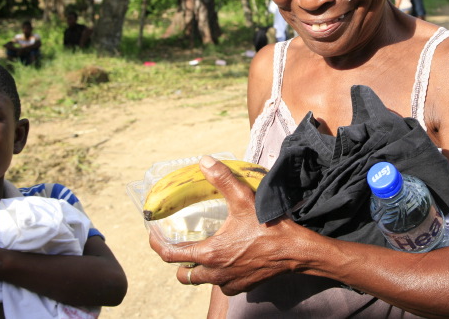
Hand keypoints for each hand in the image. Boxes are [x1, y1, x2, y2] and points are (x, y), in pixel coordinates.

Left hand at [148, 156, 296, 294]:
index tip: (153, 234)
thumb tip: (205, 161)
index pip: (170, 255)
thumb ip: (223, 179)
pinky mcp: (242, 287)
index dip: (157, 244)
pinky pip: (222, 284)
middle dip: (178, 263)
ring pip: (202, 281)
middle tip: (181, 246)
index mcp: (209, 253)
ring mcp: (228, 283)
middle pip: (183, 275)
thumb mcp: (244, 199)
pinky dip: (220, 274)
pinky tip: (229, 259)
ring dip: (199, 270)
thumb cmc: (268, 227)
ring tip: (205, 252)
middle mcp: (215, 273)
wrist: (294, 251)